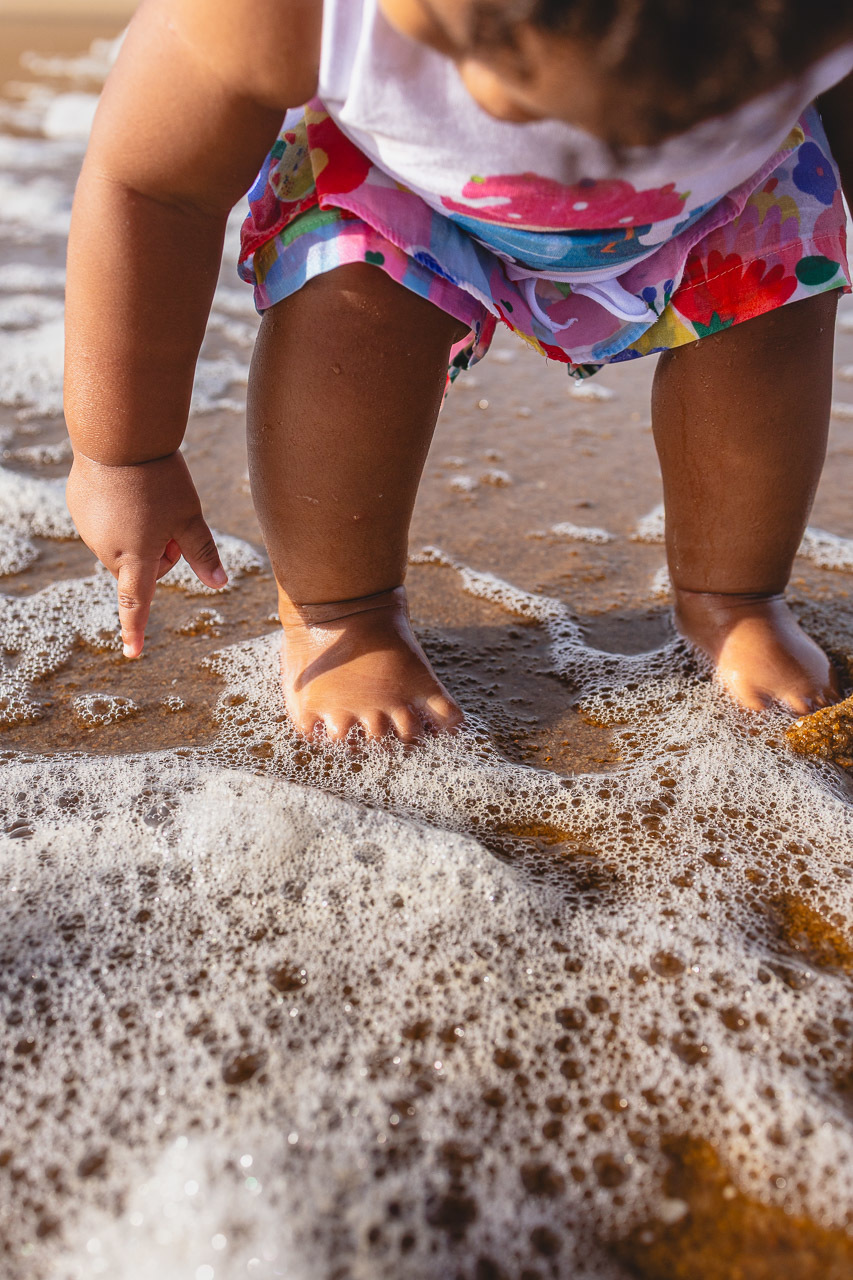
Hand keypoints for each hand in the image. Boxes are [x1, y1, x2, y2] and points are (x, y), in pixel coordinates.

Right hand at [66, 450, 227, 657]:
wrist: (119, 437)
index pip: (135, 604)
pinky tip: (124, 488)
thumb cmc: (160, 478)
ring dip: (136, 532)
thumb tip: (221, 585)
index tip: (131, 653)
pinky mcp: (77, 509)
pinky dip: (117, 513)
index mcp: (135, 557)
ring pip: (121, 544)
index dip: (134, 630)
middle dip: (156, 551)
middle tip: (168, 519)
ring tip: (144, 497)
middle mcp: (106, 549)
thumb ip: (203, 554)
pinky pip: (103, 522)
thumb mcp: (190, 516)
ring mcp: (87, 530)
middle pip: (139, 566)